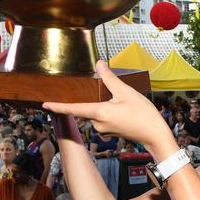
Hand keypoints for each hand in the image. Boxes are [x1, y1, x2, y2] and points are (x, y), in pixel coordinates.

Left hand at [44, 61, 174, 154]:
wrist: (155, 136)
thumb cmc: (143, 115)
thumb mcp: (126, 92)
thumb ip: (110, 78)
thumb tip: (99, 64)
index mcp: (100, 113)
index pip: (74, 109)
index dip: (58, 106)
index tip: (44, 105)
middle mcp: (98, 124)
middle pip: (87, 108)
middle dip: (92, 99)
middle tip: (106, 94)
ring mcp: (104, 129)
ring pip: (96, 112)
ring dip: (103, 104)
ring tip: (124, 102)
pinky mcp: (110, 131)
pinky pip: (103, 118)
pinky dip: (108, 110)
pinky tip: (123, 108)